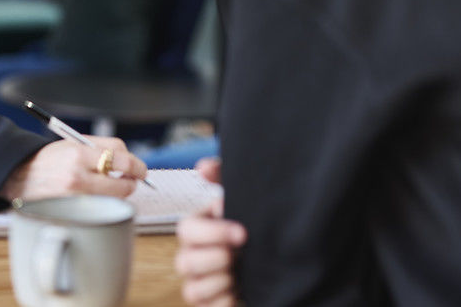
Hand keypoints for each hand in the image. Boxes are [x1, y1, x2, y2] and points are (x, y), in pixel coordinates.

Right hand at [0, 136, 146, 201]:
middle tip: (132, 180)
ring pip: (112, 196)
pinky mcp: (72, 211)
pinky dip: (103, 202)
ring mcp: (75, 196)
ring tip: (109, 186)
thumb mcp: (71, 144)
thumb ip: (100, 148)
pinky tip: (96, 196)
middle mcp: (77, 175)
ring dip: (117, 192)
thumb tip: (128, 161)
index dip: (135, 163)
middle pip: (121, 180)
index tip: (140, 169)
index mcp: (77, 153)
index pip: (119, 156)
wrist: (19, 177)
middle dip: (131, 181)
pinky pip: (99, 207)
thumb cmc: (47, 159)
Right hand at [175, 157, 245, 306]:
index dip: (213, 232)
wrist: (275, 262)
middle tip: (240, 254)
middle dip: (216, 258)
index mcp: (198, 229)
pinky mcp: (209, 304)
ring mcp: (199, 284)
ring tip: (239, 275)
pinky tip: (239, 290)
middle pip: (185, 262)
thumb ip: (224, 177)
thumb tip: (203, 167)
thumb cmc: (252, 231)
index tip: (242, 233)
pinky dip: (225, 300)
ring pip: (192, 289)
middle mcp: (192, 257)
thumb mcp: (243, 201)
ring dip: (220, 281)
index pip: (186, 229)